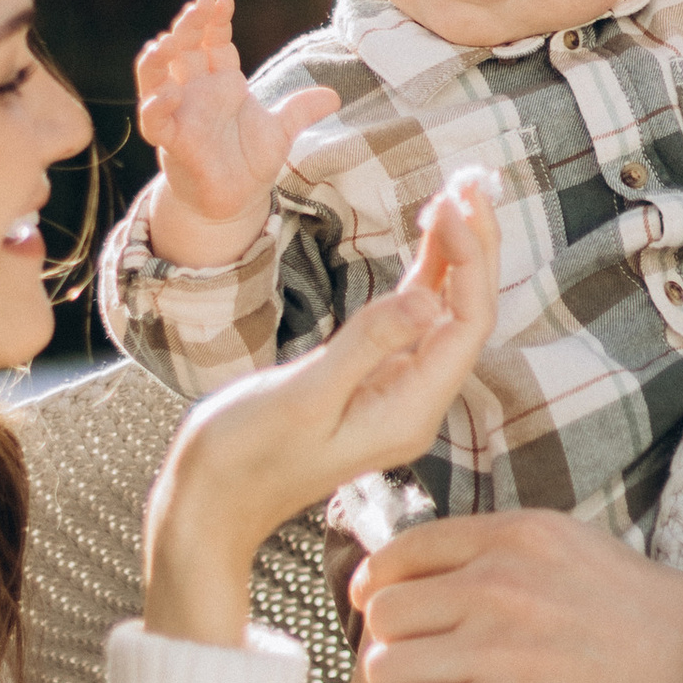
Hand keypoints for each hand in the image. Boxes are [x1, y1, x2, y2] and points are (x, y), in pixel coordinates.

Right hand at [137, 0, 341, 262]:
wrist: (234, 201)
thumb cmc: (248, 162)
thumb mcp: (280, 133)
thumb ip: (300, 111)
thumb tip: (334, 96)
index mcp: (221, 81)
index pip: (214, 41)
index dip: (215, 20)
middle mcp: (196, 92)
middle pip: (184, 49)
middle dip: (189, 26)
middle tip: (198, 6)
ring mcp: (180, 115)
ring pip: (156, 78)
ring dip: (158, 59)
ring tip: (166, 41)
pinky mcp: (171, 142)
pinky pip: (155, 121)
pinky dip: (157, 107)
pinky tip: (167, 95)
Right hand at [142, 171, 501, 646]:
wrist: (208, 503)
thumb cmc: (242, 456)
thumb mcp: (303, 397)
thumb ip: (367, 345)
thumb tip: (430, 298)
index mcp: (408, 411)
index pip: (465, 322)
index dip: (469, 257)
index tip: (450, 200)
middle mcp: (413, 404)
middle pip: (466, 313)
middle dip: (474, 245)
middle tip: (472, 178)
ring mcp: (393, 393)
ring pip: (443, 312)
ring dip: (454, 252)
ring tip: (459, 191)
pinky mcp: (367, 382)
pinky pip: (411, 320)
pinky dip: (424, 274)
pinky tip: (428, 235)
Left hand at [354, 511, 682, 682]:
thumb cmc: (651, 618)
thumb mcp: (578, 547)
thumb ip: (510, 549)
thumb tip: (450, 561)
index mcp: (515, 537)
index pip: (404, 553)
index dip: (380, 586)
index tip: (380, 608)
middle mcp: (496, 584)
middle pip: (385, 611)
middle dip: (388, 641)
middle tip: (412, 663)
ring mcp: (496, 649)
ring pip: (384, 665)